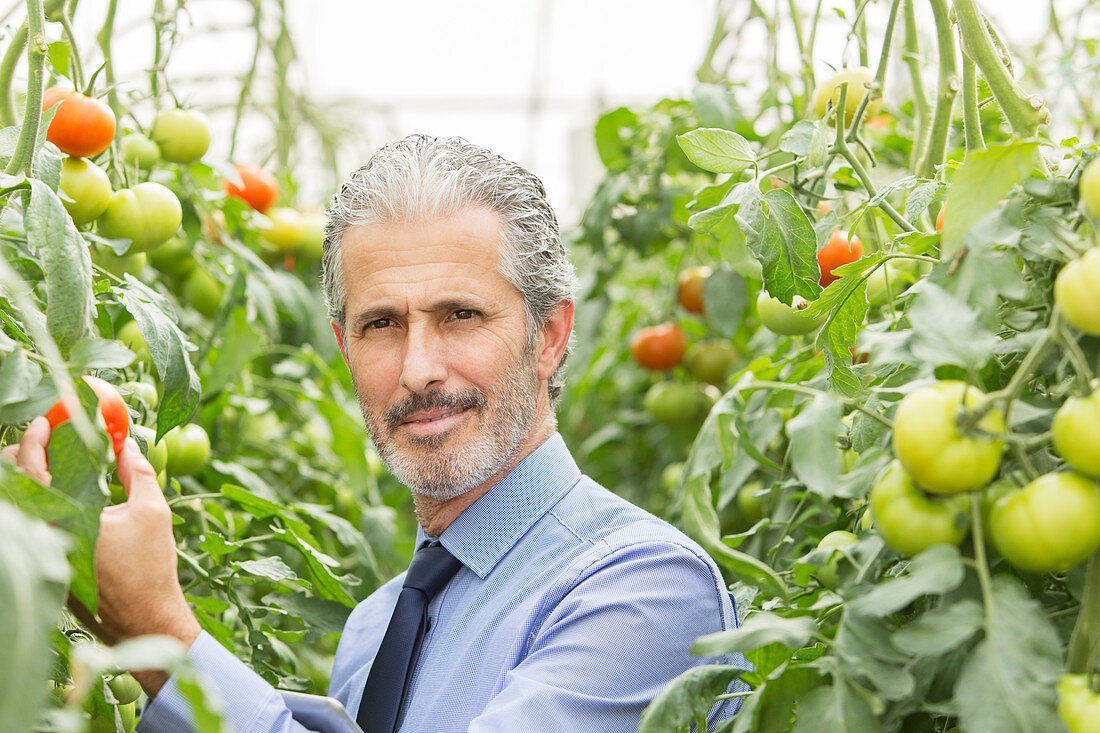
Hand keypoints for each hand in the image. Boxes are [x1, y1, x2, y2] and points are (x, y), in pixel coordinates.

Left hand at [3, 420, 200, 695]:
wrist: (144, 619)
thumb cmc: (150, 566)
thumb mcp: (151, 510)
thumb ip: (136, 471)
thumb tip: (126, 443)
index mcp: (62, 518)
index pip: (31, 468)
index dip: (34, 438)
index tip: (46, 420)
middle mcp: (43, 534)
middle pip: (13, 485)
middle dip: (22, 456)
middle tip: (43, 439)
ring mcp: (42, 552)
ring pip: (20, 506)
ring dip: (32, 480)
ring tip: (54, 465)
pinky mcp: (47, 565)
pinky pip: (33, 524)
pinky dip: (42, 503)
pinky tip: (64, 496)